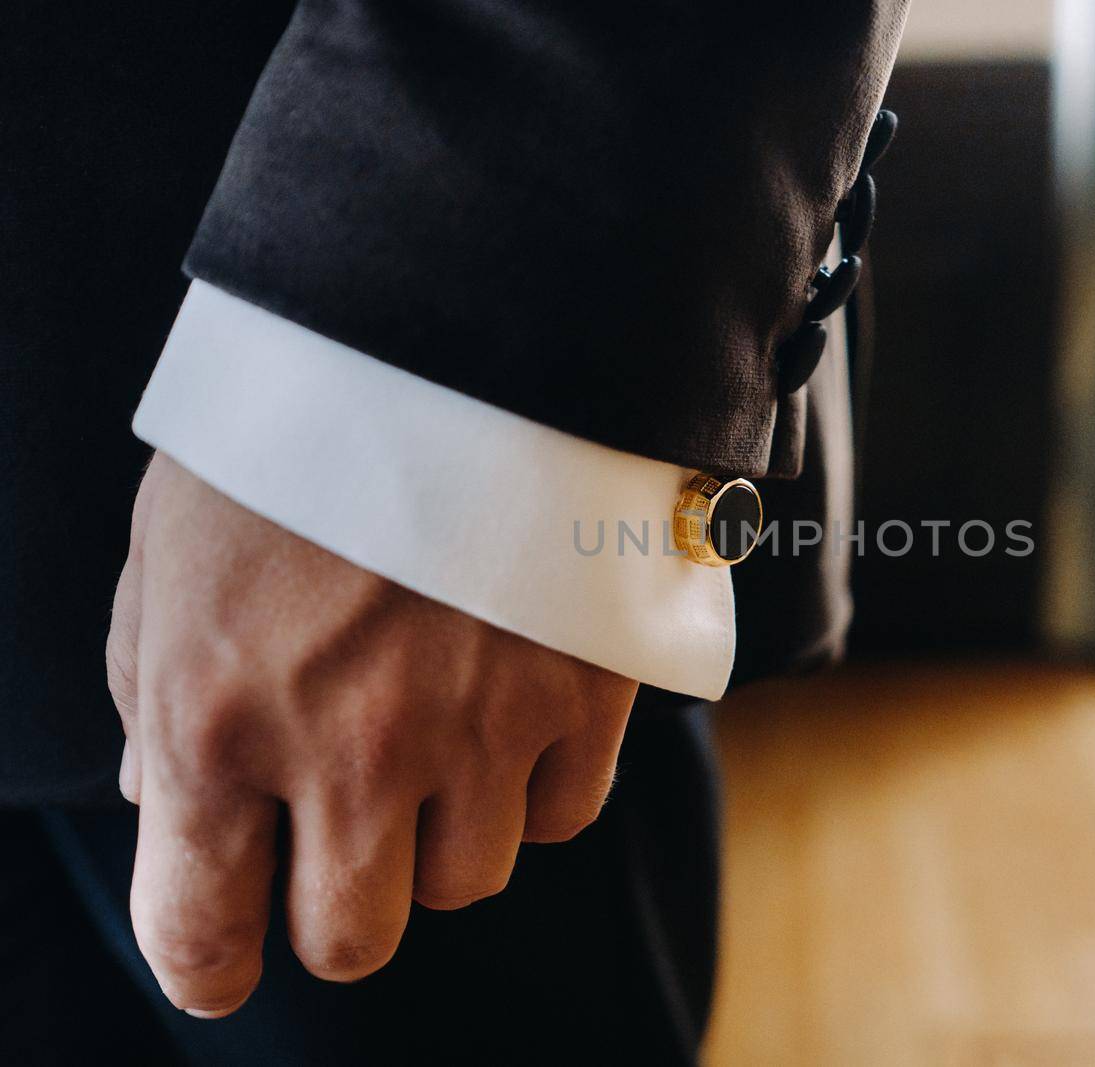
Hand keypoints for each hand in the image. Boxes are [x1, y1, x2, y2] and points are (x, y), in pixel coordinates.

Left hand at [104, 453, 637, 1016]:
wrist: (459, 318)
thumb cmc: (298, 425)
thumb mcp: (173, 546)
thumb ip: (156, 688)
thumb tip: (160, 799)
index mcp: (217, 716)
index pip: (202, 925)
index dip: (206, 966)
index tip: (222, 962)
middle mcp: (350, 747)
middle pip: (354, 937)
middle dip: (337, 910)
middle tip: (340, 848)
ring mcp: (479, 727)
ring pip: (469, 880)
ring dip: (440, 835)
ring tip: (435, 744)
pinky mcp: (584, 692)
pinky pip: (563, 815)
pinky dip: (532, 790)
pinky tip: (511, 717)